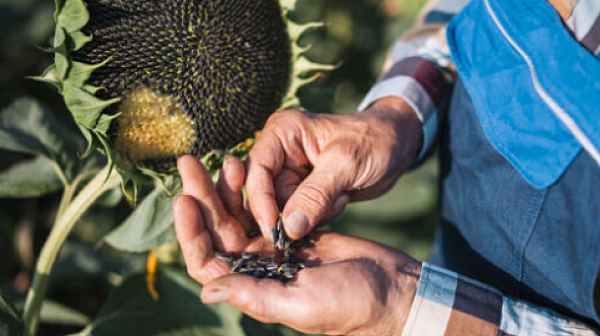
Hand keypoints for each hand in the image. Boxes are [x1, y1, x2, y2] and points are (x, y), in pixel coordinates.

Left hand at [174, 155, 420, 335]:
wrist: (390, 289)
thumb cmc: (351, 304)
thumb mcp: (303, 302)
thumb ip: (256, 296)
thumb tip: (206, 291)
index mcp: (253, 287)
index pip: (206, 260)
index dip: (191, 232)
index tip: (185, 199)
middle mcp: (257, 268)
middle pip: (218, 230)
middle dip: (202, 196)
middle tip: (189, 163)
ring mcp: (274, 248)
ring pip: (239, 215)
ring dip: (225, 188)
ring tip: (221, 158)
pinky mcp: (293, 231)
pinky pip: (264, 206)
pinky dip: (254, 188)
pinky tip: (248, 165)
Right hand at [246, 97, 422, 239]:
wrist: (397, 145)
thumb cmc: (374, 142)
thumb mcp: (346, 165)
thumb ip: (315, 195)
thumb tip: (289, 228)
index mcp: (282, 133)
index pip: (256, 172)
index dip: (260, 203)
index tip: (275, 231)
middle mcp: (279, 152)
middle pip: (266, 195)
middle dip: (293, 211)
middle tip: (326, 209)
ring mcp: (290, 172)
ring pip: (283, 210)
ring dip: (311, 215)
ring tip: (339, 197)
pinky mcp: (303, 191)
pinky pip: (299, 216)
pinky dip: (319, 216)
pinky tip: (341, 200)